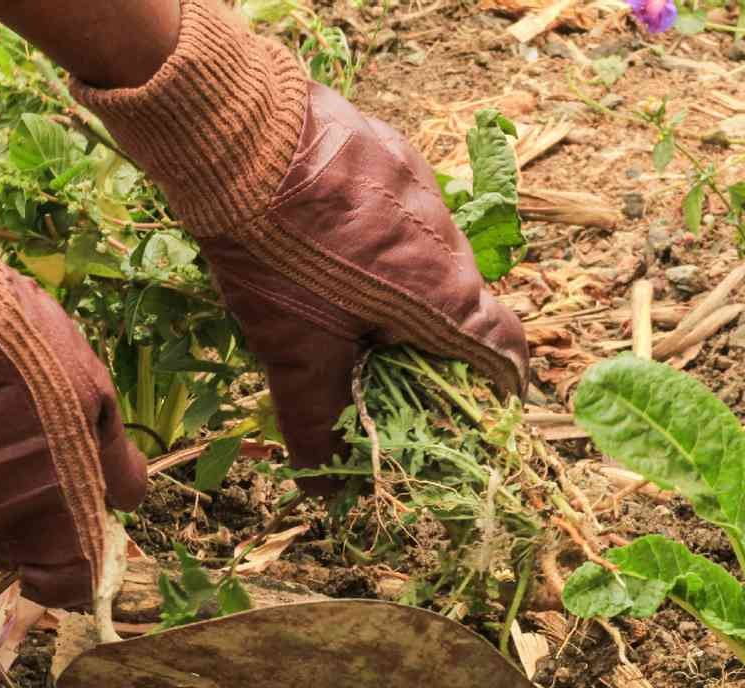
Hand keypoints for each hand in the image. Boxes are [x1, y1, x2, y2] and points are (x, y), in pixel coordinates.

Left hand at [72, 0, 528, 491]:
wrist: (239, 134)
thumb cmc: (278, 253)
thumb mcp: (294, 351)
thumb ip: (315, 422)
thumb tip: (325, 496)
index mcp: (443, 296)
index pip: (505, 348)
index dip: (502, 382)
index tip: (487, 402)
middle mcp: (448, 240)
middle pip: (463, 301)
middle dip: (434, 333)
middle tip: (390, 355)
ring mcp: (421, 186)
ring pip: (427, 249)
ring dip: (401, 278)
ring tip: (346, 292)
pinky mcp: (389, 148)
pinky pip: (397, 202)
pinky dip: (374, 228)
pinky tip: (324, 232)